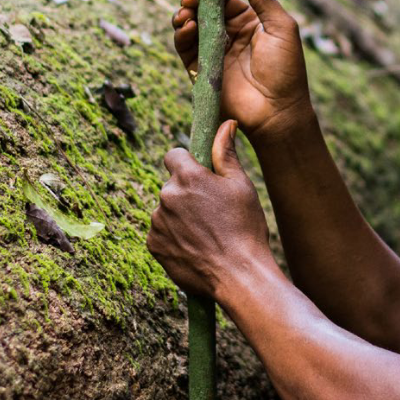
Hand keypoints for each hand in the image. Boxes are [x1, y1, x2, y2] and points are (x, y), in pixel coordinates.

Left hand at [147, 120, 271, 297]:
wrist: (239, 276)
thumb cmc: (245, 228)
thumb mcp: (241, 185)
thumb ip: (226, 152)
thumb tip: (226, 123)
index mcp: (189, 177)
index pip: (174, 155)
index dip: (188, 163)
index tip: (201, 175)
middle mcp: (167, 196)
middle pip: (172, 185)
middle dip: (188, 193)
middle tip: (213, 212)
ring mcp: (157, 222)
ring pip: (166, 210)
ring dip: (180, 216)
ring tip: (207, 234)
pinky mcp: (153, 245)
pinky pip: (161, 232)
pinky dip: (174, 237)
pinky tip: (196, 247)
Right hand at [173, 0, 311, 141]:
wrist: (278, 112)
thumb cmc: (286, 69)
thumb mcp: (280, 26)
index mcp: (247, 20)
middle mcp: (227, 34)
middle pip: (202, 9)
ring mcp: (213, 52)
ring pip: (189, 26)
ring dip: (184, 15)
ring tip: (186, 10)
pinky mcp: (201, 71)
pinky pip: (185, 49)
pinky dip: (182, 36)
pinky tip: (187, 27)